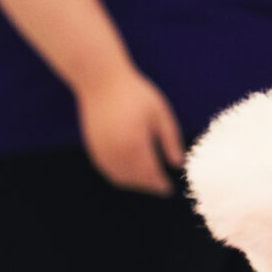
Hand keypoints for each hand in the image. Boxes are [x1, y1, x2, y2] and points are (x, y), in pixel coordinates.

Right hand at [77, 66, 184, 193]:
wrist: (101, 82)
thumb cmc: (136, 94)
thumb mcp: (161, 114)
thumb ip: (170, 141)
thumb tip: (177, 165)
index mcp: (135, 145)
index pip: (150, 175)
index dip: (160, 185)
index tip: (170, 190)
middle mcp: (115, 153)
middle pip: (134, 180)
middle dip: (148, 186)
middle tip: (162, 186)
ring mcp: (101, 152)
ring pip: (119, 178)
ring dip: (135, 183)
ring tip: (150, 180)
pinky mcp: (93, 148)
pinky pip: (108, 170)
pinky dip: (121, 176)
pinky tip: (132, 170)